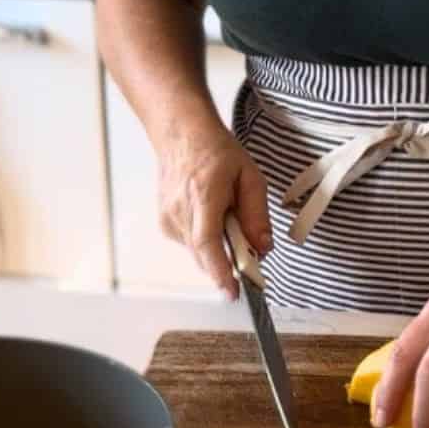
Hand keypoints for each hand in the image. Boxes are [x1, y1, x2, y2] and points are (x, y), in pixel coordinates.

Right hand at [158, 122, 271, 298]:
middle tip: (250, 260)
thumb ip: (257, 215)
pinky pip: (192, 246)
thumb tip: (262, 247)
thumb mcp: (250, 177)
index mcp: (203, 194)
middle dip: (229, 264)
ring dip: (219, 249)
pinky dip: (207, 241)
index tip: (233, 291)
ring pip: (199, 253)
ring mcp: (168, 219)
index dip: (221, 271)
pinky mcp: (166, 225)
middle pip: (205, 255)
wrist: (183, 136)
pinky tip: (212, 218)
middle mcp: (180, 210)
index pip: (208, 243)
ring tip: (227, 218)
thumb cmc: (215, 151)